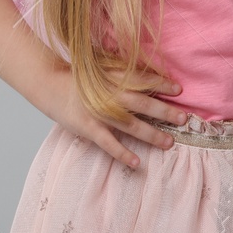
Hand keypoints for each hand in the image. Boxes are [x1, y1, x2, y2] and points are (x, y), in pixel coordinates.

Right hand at [34, 62, 188, 168]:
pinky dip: (122, 154)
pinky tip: (137, 163)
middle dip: (165, 111)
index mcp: (115, 77)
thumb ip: (124, 72)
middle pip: (143, 104)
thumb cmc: (81, 78)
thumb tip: (151, 76)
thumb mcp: (103, 68)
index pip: (143, 80)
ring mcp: (99, 112)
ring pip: (130, 125)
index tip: (179, 89)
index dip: (162, 84)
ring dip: (151, 134)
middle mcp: (110, 94)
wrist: (50, 84)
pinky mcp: (88, 128)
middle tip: (183, 119)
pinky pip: (108, 143)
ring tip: (169, 143)